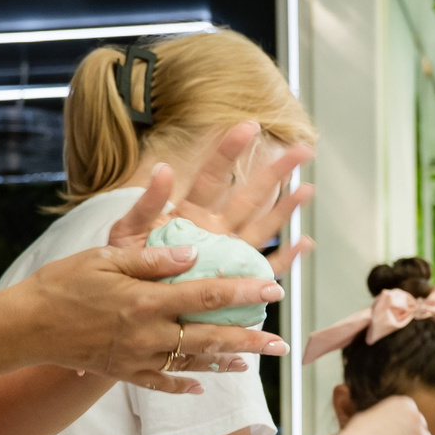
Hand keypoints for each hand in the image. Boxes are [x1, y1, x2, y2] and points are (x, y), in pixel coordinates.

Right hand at [13, 242, 286, 396]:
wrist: (26, 326)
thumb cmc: (63, 283)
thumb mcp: (106, 257)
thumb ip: (152, 258)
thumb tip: (194, 254)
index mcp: (146, 301)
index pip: (206, 295)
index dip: (243, 292)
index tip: (273, 289)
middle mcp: (147, 334)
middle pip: (210, 338)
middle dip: (249, 340)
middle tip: (281, 343)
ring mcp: (136, 358)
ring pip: (191, 363)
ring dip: (224, 363)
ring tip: (251, 363)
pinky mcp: (123, 372)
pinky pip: (160, 383)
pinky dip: (183, 383)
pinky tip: (202, 383)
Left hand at [107, 120, 313, 278]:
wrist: (130, 308)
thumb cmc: (127, 269)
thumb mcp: (127, 234)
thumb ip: (145, 204)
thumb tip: (163, 168)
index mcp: (189, 214)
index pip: (213, 176)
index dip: (230, 151)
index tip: (249, 126)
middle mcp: (214, 230)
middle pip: (249, 196)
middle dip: (275, 173)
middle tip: (300, 151)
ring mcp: (227, 254)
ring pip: (263, 227)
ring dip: (285, 209)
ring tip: (307, 190)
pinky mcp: (234, 281)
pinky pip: (264, 268)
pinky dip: (285, 259)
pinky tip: (303, 243)